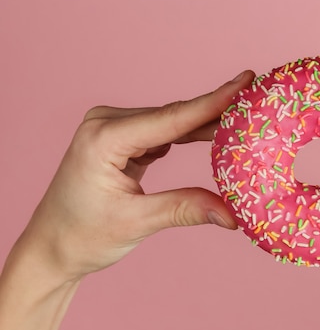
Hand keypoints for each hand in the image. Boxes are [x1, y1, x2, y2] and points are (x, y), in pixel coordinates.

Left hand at [16, 71, 253, 280]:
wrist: (52, 247)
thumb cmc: (81, 236)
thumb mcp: (135, 223)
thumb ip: (185, 209)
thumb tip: (232, 215)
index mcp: (104, 138)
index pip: (171, 117)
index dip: (212, 101)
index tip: (245, 81)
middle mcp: (108, 124)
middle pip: (176, 115)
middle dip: (217, 111)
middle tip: (258, 102)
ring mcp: (115, 130)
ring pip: (174, 122)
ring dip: (208, 124)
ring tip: (247, 120)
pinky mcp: (125, 140)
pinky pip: (166, 133)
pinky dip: (192, 136)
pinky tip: (218, 135)